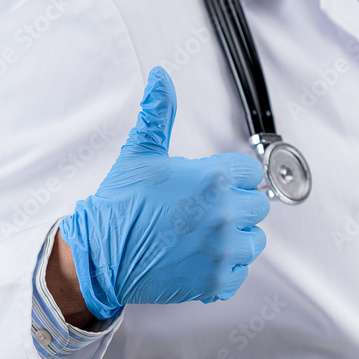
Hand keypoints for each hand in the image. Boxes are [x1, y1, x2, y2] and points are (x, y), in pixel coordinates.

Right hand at [59, 67, 270, 318]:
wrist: (101, 256)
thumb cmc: (119, 205)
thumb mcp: (140, 153)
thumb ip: (159, 113)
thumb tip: (161, 77)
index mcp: (212, 179)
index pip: (251, 173)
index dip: (232, 178)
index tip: (213, 186)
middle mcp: (224, 214)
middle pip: (258, 206)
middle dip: (236, 206)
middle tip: (204, 211)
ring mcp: (223, 250)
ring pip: (254, 240)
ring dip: (235, 238)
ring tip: (203, 235)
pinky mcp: (217, 281)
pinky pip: (241, 272)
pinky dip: (226, 269)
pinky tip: (200, 258)